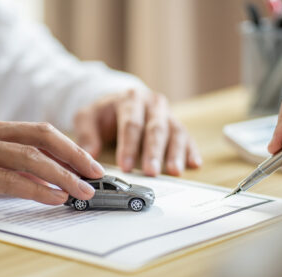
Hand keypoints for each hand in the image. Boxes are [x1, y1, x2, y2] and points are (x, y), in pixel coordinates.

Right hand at [0, 115, 103, 211]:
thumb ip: (8, 160)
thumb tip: (45, 174)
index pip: (40, 131)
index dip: (70, 146)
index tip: (89, 163)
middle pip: (41, 137)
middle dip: (74, 155)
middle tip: (96, 173)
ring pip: (28, 158)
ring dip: (61, 175)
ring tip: (82, 190)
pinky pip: (7, 180)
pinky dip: (35, 189)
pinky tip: (53, 197)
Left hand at [74, 89, 201, 176]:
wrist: (120, 101)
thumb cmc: (104, 113)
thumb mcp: (87, 117)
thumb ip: (86, 135)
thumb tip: (89, 156)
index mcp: (130, 99)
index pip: (131, 124)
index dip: (128, 146)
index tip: (124, 166)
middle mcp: (152, 104)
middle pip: (155, 128)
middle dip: (153, 152)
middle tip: (151, 172)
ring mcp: (167, 114)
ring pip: (175, 132)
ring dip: (176, 153)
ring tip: (175, 171)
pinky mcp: (176, 124)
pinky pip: (187, 137)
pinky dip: (192, 151)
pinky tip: (195, 164)